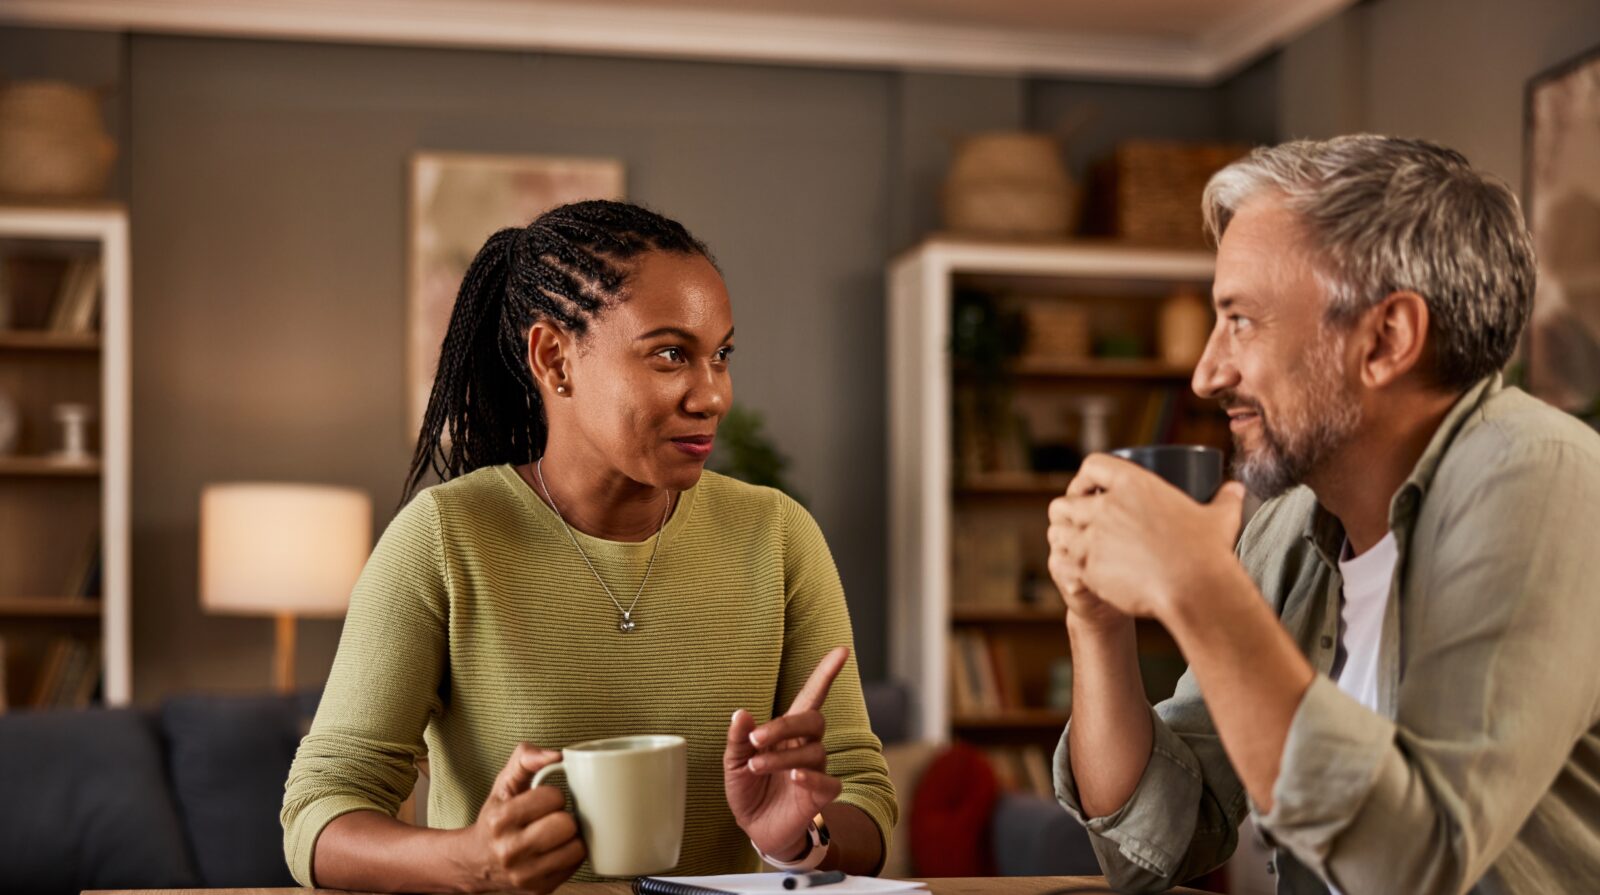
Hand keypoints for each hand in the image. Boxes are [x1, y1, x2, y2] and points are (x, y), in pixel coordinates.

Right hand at [458, 742, 585, 893]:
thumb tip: (556, 755)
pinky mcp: (539, 889)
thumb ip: (526, 758)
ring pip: (576, 848)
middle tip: (553, 817)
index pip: (553, 798)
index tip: (545, 800)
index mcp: (500, 820)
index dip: (554, 795)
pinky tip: (556, 849)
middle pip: (565, 825)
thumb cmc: (496, 817)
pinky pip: (576, 866)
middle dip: (564, 816)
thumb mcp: (504, 783)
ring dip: (572, 837)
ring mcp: (525, 875)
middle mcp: (509, 851)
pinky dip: (571, 854)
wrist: (476, 862)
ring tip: (557, 834)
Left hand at [725, 645, 849, 860]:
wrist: (756, 827)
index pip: (811, 696)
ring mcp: (816, 769)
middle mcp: (806, 745)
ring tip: (756, 766)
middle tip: (755, 739)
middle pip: (813, 720)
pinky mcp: (821, 794)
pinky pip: (828, 781)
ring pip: (813, 751)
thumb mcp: (734, 762)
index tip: (841, 651)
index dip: (826, 673)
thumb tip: (741, 713)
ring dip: (782, 757)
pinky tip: (794, 777)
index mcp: (787, 731)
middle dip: (784, 725)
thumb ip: (738, 738)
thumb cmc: (749, 789)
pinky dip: (812, 777)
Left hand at [1049, 454, 1247, 623]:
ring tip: (1073, 546)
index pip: (1093, 465)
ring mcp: (1093, 537)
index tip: (1088, 489)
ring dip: (1062, 538)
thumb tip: (1237, 488)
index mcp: (1133, 484)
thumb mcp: (1219, 518)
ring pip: (1057, 531)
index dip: (1085, 477)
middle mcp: (1106, 507)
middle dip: (1066, 512)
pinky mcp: (1088, 567)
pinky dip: (1067, 565)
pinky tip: (1076, 571)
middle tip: (1076, 523)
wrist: (1194, 589)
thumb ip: (1226, 500)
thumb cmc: (1208, 553)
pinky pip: (1063, 561)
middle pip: (1065, 502)